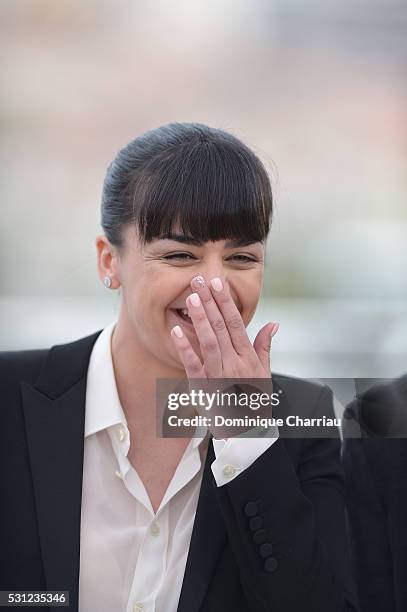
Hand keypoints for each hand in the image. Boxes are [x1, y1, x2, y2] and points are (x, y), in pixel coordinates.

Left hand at [169, 275, 278, 438]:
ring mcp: (219, 377)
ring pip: (209, 342)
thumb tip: (273, 323)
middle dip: (210, 302)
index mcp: (249, 358)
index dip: (226, 302)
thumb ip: (265, 347)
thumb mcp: (265, 375)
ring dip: (200, 319)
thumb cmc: (255, 402)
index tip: (218, 284)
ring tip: (191, 298)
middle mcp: (235, 365)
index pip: (236, 324)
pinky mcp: (203, 389)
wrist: (247, 435)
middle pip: (221, 328)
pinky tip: (177, 331)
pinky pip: (193, 366)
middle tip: (199, 281)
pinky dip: (185, 349)